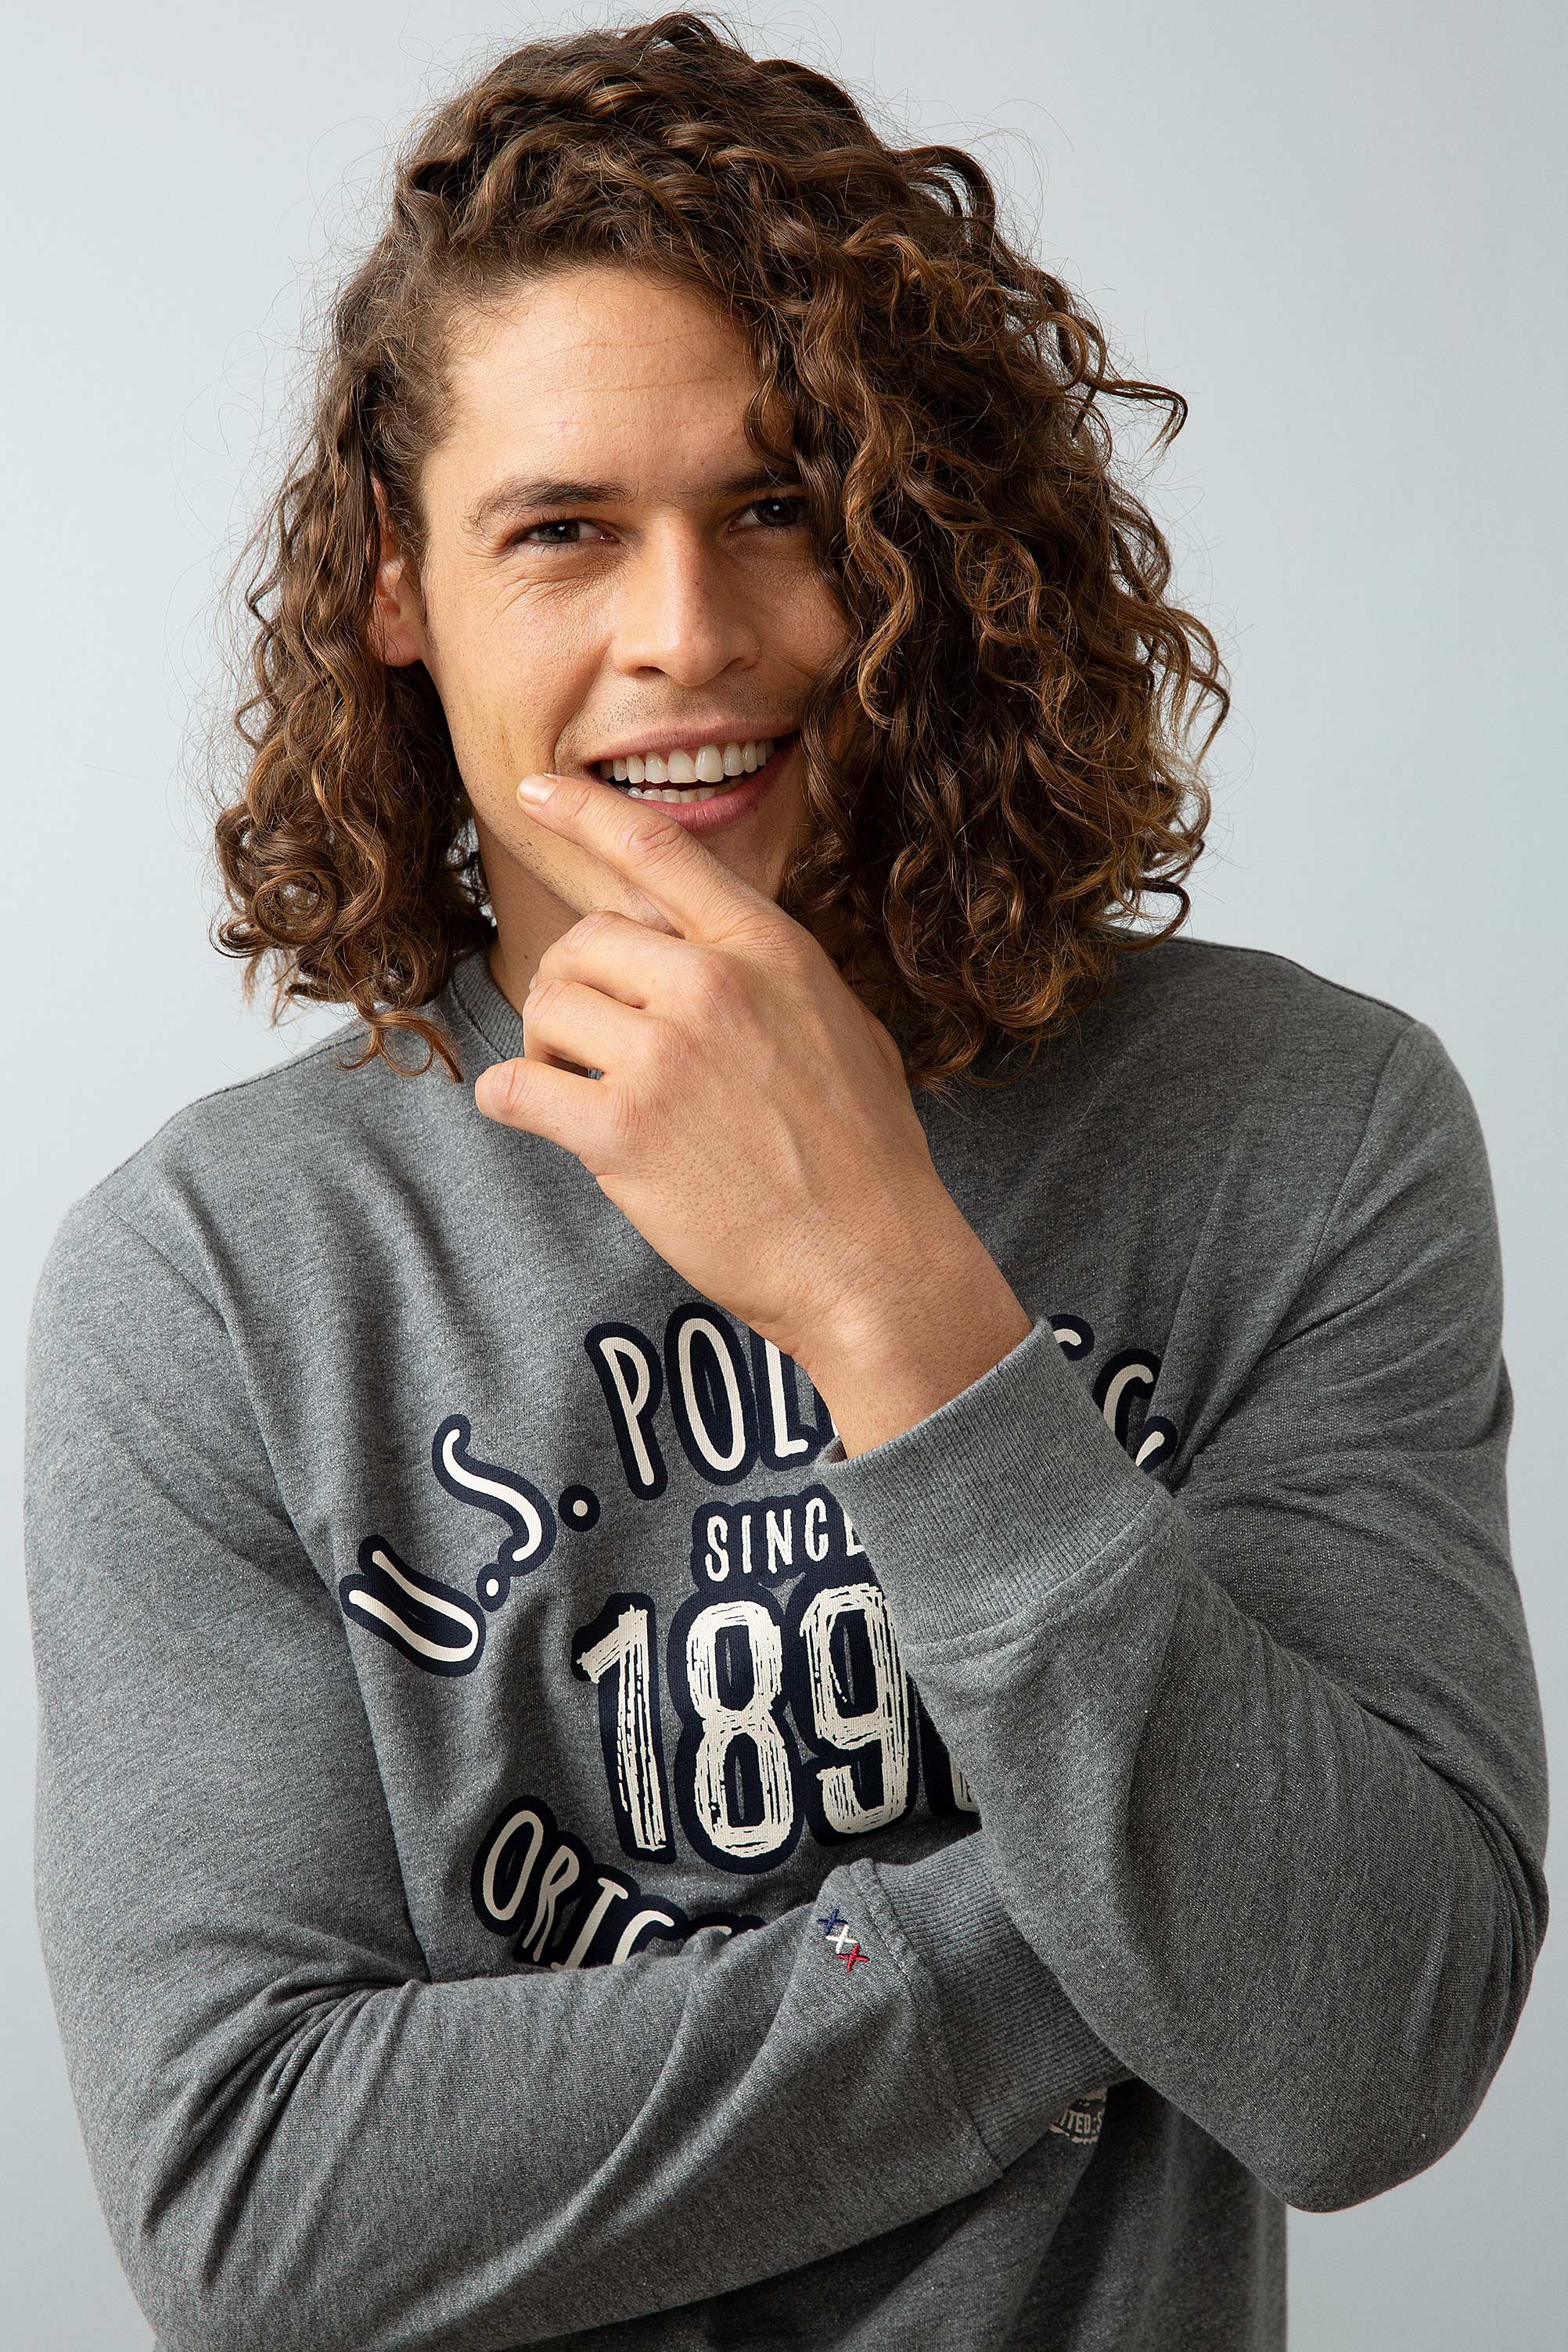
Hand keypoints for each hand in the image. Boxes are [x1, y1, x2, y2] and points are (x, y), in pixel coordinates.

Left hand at [472, 772, 994, 1388]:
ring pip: (543, 1005)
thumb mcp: (842, 1024)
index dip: (584, 810)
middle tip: (594, 1046)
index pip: (657, 850)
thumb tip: (717, 951)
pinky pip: (515, 1088)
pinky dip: (511, 1101)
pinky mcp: (623, 1130)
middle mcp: (713, 985)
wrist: (872, 1260)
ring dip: (547, 1048)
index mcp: (767, 949)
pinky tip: (534, 1118)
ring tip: (583, 1090)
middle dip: (573, 990)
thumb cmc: (866, 1156)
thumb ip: (771, 975)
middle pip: (582, 941)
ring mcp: (665, 1056)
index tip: (535, 787)